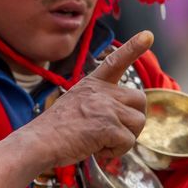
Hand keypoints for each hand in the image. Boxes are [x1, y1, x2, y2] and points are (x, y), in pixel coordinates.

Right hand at [24, 31, 151, 169]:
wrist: (39, 142)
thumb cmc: (54, 129)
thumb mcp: (76, 103)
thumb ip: (99, 103)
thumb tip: (122, 116)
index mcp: (93, 84)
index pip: (116, 61)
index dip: (133, 47)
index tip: (147, 35)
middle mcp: (102, 92)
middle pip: (140, 100)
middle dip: (133, 119)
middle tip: (114, 132)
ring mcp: (106, 108)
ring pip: (138, 123)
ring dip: (123, 139)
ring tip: (100, 142)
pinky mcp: (108, 127)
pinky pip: (128, 142)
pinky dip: (115, 151)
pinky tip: (96, 150)